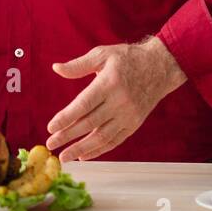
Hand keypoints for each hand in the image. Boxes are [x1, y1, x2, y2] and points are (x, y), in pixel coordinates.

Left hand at [45, 37, 185, 161]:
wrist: (161, 67)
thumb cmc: (127, 58)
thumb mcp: (103, 54)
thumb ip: (78, 65)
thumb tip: (56, 68)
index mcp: (109, 83)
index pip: (83, 104)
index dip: (66, 118)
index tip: (50, 128)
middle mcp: (119, 101)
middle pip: (90, 123)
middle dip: (68, 136)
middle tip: (51, 144)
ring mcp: (128, 115)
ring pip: (102, 137)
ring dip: (81, 149)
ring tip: (64, 156)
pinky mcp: (134, 124)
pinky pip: (114, 141)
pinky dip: (98, 150)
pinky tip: (83, 156)